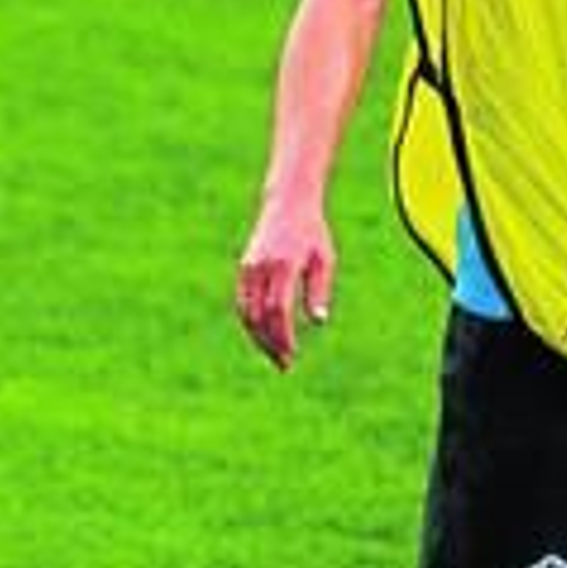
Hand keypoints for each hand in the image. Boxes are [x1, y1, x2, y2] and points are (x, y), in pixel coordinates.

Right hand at [235, 200, 335, 371]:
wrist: (287, 203)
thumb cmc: (312, 233)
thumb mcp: (324, 258)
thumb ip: (319, 289)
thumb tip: (318, 321)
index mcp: (284, 265)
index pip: (279, 310)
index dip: (283, 336)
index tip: (292, 354)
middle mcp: (262, 267)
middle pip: (259, 316)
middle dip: (270, 343)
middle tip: (284, 364)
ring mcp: (249, 267)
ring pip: (247, 312)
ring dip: (258, 337)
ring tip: (275, 354)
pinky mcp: (244, 267)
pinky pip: (243, 302)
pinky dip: (251, 322)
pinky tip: (264, 335)